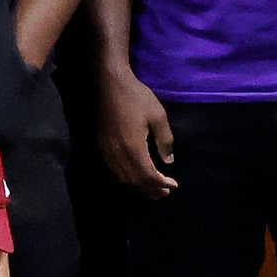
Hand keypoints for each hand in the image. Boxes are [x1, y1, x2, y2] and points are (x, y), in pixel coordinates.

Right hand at [99, 67, 176, 195]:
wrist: (111, 84)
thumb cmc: (137, 97)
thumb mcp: (158, 116)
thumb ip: (164, 141)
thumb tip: (168, 162)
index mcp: (132, 146)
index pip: (147, 174)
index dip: (161, 183)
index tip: (174, 185)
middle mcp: (117, 152)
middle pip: (134, 180)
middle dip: (151, 188)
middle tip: (165, 193)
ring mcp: (107, 150)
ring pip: (123, 177)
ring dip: (138, 186)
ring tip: (153, 190)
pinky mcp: (102, 145)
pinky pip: (114, 169)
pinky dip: (126, 178)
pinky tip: (135, 177)